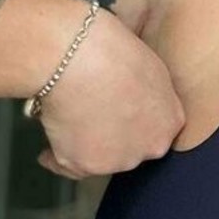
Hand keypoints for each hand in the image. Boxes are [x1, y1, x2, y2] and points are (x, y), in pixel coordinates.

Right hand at [33, 7, 186, 177]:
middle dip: (114, 138)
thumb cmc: (111, 51)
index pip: (155, 130)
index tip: (119, 118)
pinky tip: (47, 152)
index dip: (133, 123)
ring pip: (101, 160)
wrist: (79, 61)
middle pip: (131, 149)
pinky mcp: (85, 166)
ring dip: (86, 147)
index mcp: (170, 120)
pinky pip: (67, 167)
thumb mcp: (148, 66)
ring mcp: (119, 159)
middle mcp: (150, 146)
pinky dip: (55, 158)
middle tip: (93, 119)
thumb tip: (134, 94)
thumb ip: (148, 90)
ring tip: (68, 126)